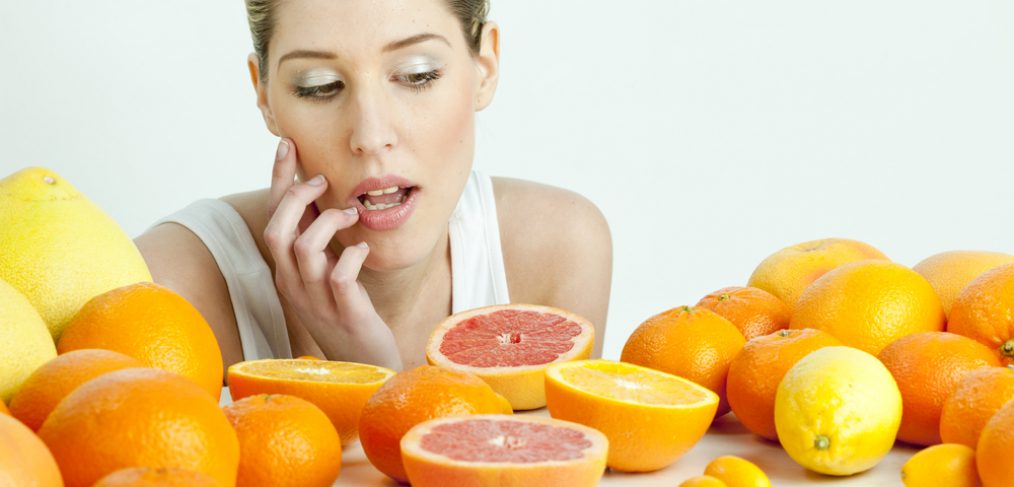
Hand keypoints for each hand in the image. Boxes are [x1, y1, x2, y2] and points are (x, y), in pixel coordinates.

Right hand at [262, 138, 401, 369]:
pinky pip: (341, 277)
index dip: (277, 181)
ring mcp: (317, 301)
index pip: (272, 220)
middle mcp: (295, 285)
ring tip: (354, 213)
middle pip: (277, 230)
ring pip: (304, 249)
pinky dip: (352, 256)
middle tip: (324, 180)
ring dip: (329, 221)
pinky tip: (365, 248)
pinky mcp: (346, 315)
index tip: (287, 145)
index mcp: (288, 273)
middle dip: (295, 197)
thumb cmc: (348, 316)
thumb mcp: (326, 275)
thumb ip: (320, 241)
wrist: (366, 369)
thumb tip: (320, 196)